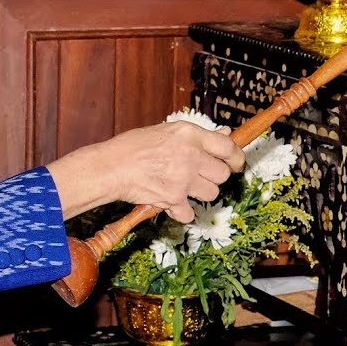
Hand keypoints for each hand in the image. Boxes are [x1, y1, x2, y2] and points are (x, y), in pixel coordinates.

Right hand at [46, 121, 243, 221]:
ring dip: (200, 193)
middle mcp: (190, 155)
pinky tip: (171, 201)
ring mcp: (183, 179)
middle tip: (199, 175)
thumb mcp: (166, 131)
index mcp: (189, 134)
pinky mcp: (173, 199)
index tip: (235, 163)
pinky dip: (182, 211)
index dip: (236, 157)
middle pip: (222, 174)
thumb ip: (197, 136)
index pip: (228, 146)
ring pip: (211, 194)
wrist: (110, 167)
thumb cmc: (133, 147)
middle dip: (213, 177)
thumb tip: (225, 134)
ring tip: (181, 186)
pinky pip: (190, 213)